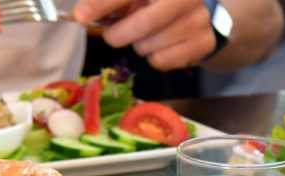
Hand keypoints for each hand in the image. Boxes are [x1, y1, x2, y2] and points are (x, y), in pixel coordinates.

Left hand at [74, 0, 215, 70]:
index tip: (81, 16)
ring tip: (146, 36)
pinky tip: (161, 45)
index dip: (103, 4)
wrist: (200, 14)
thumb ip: (112, 3)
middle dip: (119, 34)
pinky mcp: (204, 43)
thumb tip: (82, 14)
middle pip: (144, 24)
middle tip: (113, 36)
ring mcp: (199, 20)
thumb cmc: (156, 2)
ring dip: (139, 45)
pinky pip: (162, 61)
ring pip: (150, 45)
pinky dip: (153, 57)